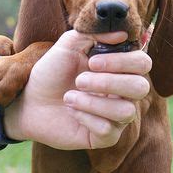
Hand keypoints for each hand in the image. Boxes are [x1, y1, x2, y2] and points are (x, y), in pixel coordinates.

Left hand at [3, 30, 151, 148]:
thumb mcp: (68, 46)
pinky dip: (86, 118)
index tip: (92, 62)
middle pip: (140, 88)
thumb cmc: (51, 72)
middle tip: (79, 81)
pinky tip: (72, 112)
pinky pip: (108, 130)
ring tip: (69, 97)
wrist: (29, 100)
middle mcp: (123, 93)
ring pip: (126, 112)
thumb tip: (122, 35)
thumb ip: (93, 35)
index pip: (142, 63)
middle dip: (109, 83)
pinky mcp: (104, 137)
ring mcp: (116, 117)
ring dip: (94, 103)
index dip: (122, 62)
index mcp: (120, 69)